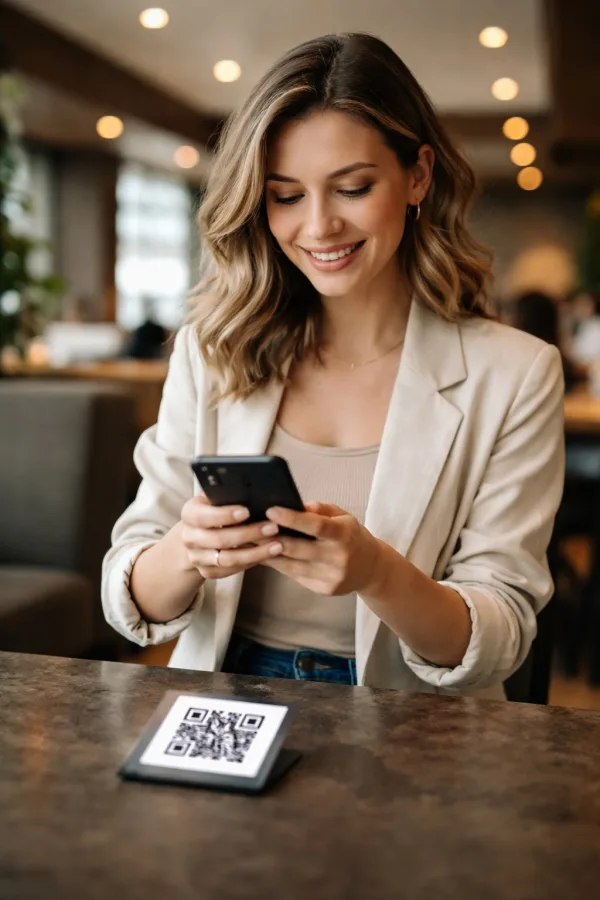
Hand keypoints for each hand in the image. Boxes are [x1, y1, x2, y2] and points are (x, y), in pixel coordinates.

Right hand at [180, 493, 283, 579]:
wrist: (198, 534)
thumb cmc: (213, 510)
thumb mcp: (214, 499)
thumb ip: (226, 495)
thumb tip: (251, 490)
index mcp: (189, 514)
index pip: (203, 516)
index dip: (224, 515)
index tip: (247, 511)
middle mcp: (189, 537)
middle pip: (219, 539)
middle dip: (248, 534)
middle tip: (272, 527)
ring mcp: (196, 557)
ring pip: (227, 559)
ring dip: (255, 553)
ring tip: (277, 545)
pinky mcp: (206, 572)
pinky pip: (230, 571)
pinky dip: (250, 563)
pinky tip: (267, 555)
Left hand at [262, 501, 384, 596]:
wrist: (371, 568)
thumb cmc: (351, 536)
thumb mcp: (343, 516)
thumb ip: (321, 510)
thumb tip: (298, 505)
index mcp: (344, 534)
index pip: (316, 525)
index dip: (292, 518)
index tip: (270, 510)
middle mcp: (339, 558)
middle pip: (298, 548)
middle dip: (271, 538)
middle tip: (249, 527)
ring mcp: (331, 577)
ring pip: (291, 565)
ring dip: (268, 554)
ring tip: (250, 542)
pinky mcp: (324, 590)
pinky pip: (295, 576)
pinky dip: (278, 565)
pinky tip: (264, 556)